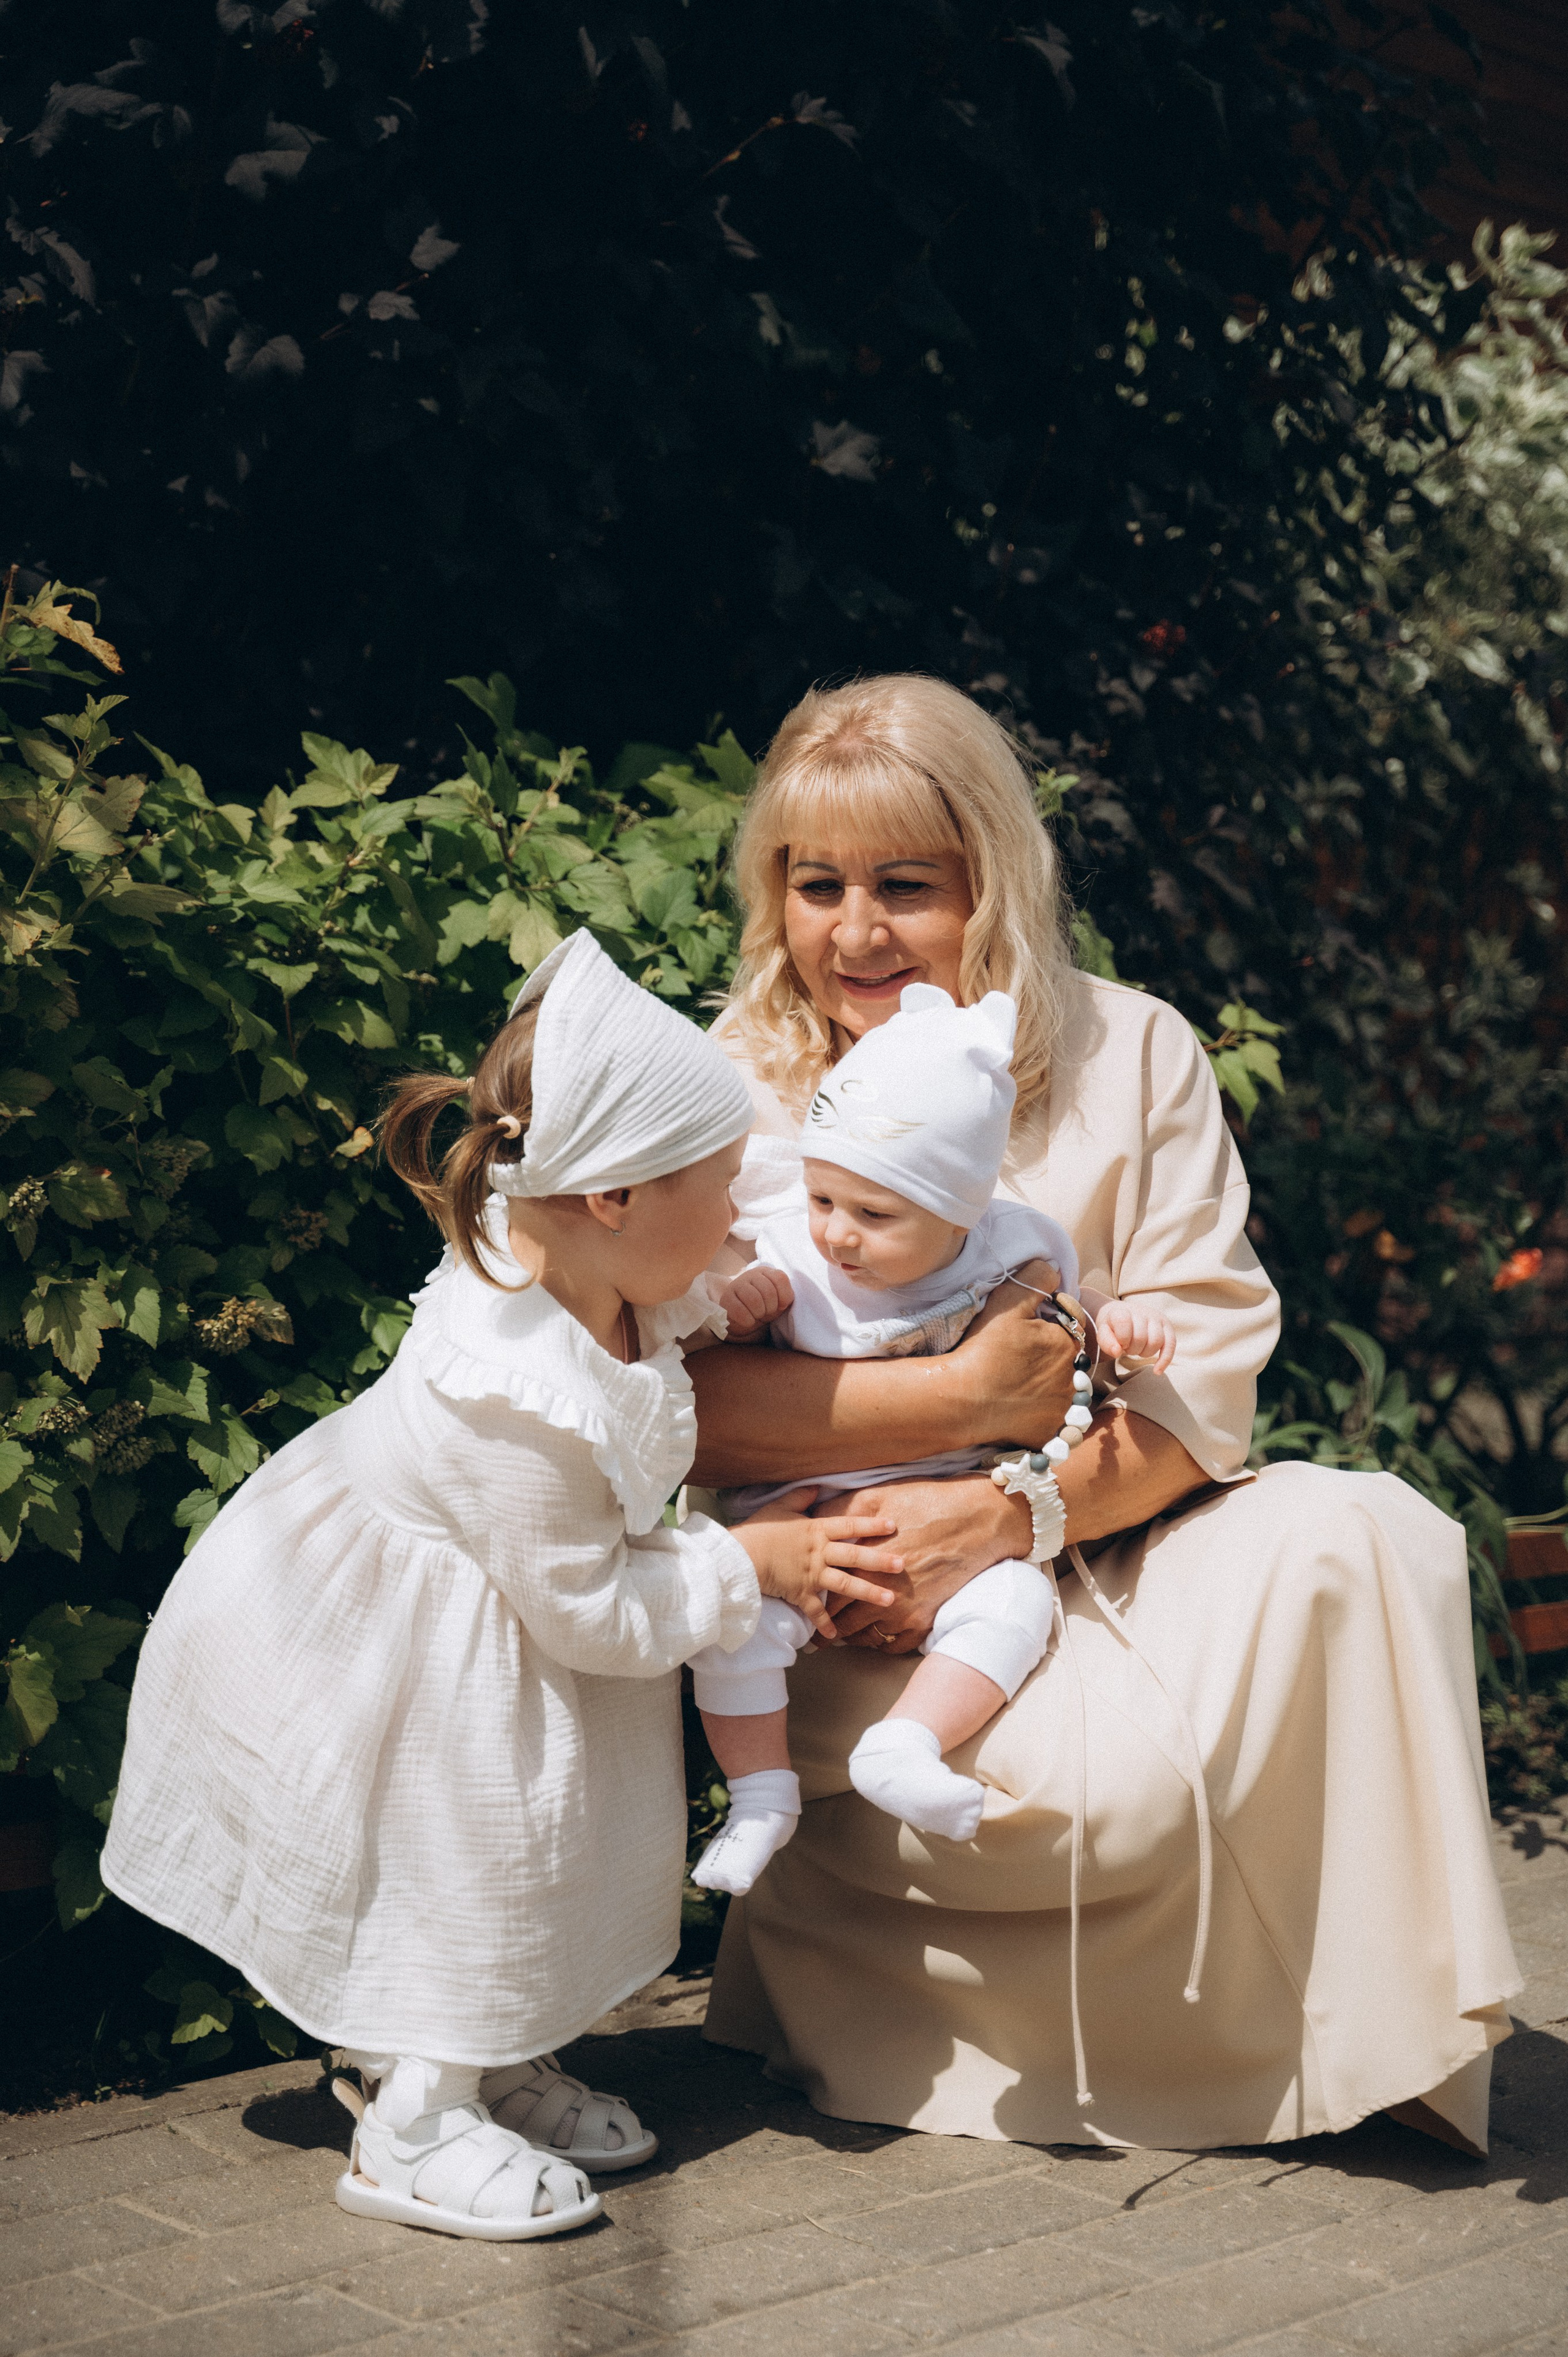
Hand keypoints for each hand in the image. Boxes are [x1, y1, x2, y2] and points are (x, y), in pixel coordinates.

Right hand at [717, 1265, 794, 1340]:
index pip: (780, 1278)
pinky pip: (739, 1310)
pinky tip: (749, 1321)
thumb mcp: (779, 1301)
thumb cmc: (764, 1307)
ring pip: (754, 1299)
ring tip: (757, 1315)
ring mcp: (736, 1284)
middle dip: (771, 1308)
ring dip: (759, 1313)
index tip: (780, 1305)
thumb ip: (786, 1296)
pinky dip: (748, 1320)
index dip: (784, 1296)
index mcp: (766, 1272)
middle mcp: (751, 1274)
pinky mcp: (726, 1298)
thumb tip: (784, 1301)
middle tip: (766, 1312)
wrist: (742, 1318)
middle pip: (768, 1291)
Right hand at [730, 1486, 901, 1639]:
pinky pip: (815, 1611)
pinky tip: (835, 1635)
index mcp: (816, 1530)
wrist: (740, 1556)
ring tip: (890, 1599)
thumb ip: (800, 1497)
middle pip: (854, 1556)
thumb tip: (816, 1486)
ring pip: (845, 1584)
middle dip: (880, 1560)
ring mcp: (810, 1575)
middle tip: (902, 1564)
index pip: (849, 1525)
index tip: (893, 1526)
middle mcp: (819, 1553)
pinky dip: (824, 1624)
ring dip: (868, 1592)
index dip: (871, 1524)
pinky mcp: (799, 1593)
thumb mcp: (780, 1508)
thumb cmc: (759, 1530)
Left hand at [818, 1476, 1033, 1652]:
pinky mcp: (926, 1619)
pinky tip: (875, 1637)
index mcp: (865, 1564)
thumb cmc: (926, 1503)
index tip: (805, 1602)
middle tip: (816, 1633)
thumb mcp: (877, 1497)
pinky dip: (882, 1644)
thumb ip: (841, 1512)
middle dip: (828, 1626)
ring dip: (852, 1637)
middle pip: (843, 1621)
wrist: (976, 1521)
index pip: (827, 1593)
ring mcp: (906, 1611)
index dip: (813, 1600)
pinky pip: (895, 1645)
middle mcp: (882, 1593)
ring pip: (866, 1637)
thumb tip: (814, 1520)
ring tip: (842, 1636)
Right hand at [949, 1258, 1075, 1447]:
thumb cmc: (983, 1350)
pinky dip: (1041, 1412)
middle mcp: (1075, 1379)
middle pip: (1070, 1359)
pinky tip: (1018, 1404)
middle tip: (1019, 1357)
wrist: (961, 1401)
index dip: (1049, 1324)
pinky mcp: (1050, 1433)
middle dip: (1052, 1355)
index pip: (1071, 1326)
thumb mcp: (1006, 1303)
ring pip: (1063, 1389)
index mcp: (1069, 1343)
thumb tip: (1055, 1268)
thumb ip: (1036, 1278)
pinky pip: (1052, 1419)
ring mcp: (1063, 1410)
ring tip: (1018, 1381)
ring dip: (1050, 1384)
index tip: (1024, 1332)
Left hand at [1096, 1299, 1175, 1373]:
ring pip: (1156, 1341)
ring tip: (1138, 1349)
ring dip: (1145, 1353)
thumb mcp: (1103, 1332)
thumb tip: (1117, 1352)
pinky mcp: (1167, 1326)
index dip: (1121, 1339)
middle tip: (1127, 1347)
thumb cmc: (1112, 1326)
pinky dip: (1165, 1359)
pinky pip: (1171, 1344)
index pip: (1124, 1324)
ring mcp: (1156, 1317)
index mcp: (1123, 1310)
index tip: (1119, 1344)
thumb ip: (1106, 1342)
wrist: (1121, 1314)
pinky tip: (1157, 1371)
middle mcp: (1141, 1311)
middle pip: (1141, 1337)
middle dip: (1132, 1349)